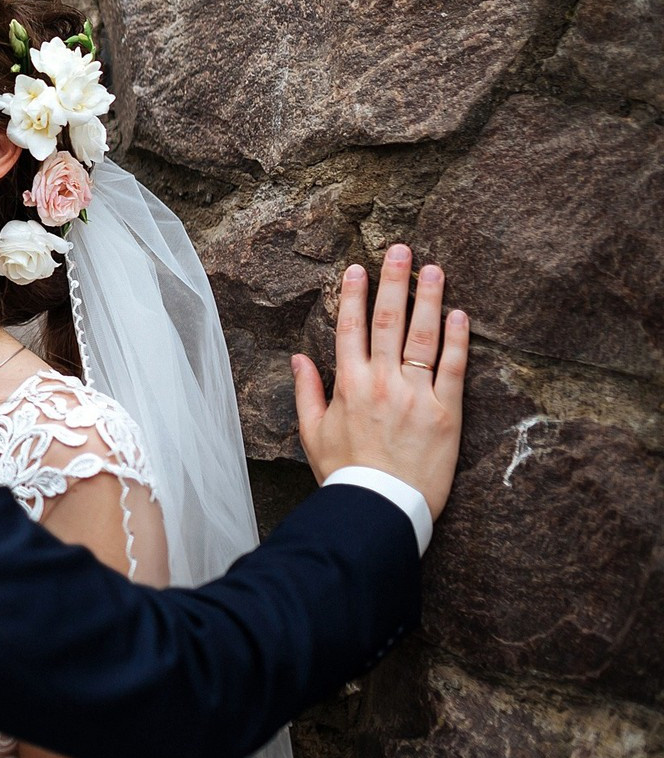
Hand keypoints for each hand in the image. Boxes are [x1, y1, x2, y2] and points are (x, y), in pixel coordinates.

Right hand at [291, 244, 468, 520]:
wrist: (381, 507)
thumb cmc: (345, 473)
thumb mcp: (312, 433)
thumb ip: (307, 392)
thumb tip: (299, 358)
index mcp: (348, 384)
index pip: (351, 328)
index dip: (354, 295)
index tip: (358, 269)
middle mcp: (382, 382)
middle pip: (389, 321)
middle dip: (394, 281)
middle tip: (401, 250)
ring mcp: (416, 394)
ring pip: (423, 336)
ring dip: (429, 299)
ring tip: (434, 269)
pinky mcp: (446, 412)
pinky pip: (452, 367)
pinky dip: (456, 338)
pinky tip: (459, 314)